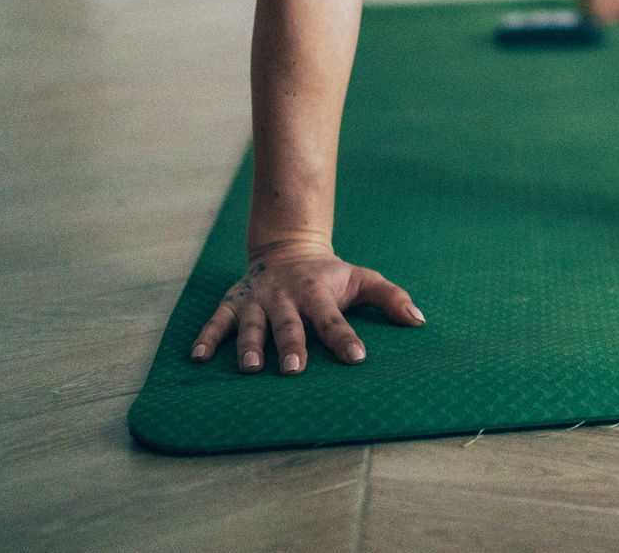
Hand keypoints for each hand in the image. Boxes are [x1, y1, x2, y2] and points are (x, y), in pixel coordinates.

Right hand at [189, 240, 423, 373]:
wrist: (287, 249)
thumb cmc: (329, 276)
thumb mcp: (362, 279)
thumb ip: (390, 297)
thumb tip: (420, 321)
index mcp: (318, 294)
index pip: (334, 319)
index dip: (344, 338)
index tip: (356, 358)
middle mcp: (286, 298)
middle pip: (290, 325)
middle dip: (292, 346)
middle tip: (295, 370)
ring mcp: (257, 301)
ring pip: (253, 326)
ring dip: (251, 346)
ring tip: (252, 368)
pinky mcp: (233, 304)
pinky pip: (217, 322)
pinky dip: (207, 338)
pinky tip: (199, 358)